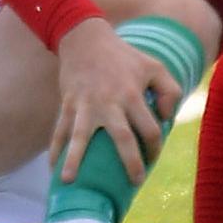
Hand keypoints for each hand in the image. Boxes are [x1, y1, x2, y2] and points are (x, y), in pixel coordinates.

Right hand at [51, 16, 184, 182]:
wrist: (86, 40)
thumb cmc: (125, 57)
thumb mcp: (155, 67)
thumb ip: (170, 90)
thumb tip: (166, 118)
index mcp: (133, 95)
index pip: (150, 129)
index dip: (155, 147)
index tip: (153, 159)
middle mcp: (110, 102)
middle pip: (122, 138)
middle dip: (130, 163)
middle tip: (135, 183)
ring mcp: (85, 105)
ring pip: (80, 137)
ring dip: (74, 160)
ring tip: (67, 181)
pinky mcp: (68, 104)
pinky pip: (59, 131)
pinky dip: (55, 149)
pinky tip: (52, 168)